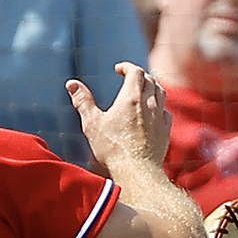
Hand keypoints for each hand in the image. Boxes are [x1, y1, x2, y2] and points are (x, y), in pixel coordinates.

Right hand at [69, 60, 172, 175]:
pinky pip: (166, 111)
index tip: (118, 69)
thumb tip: (71, 84)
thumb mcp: (92, 123)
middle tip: (129, 78)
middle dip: (139, 75)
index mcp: (131, 98)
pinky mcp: (166, 130)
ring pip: (161, 92)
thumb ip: (83, 101)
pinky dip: (159, 105)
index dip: (127, 67)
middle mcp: (149, 103)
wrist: (136, 171)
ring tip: (142, 90)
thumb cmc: (112, 148)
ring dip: (151, 87)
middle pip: (150, 79)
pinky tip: (153, 112)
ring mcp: (160, 117)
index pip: (135, 71)